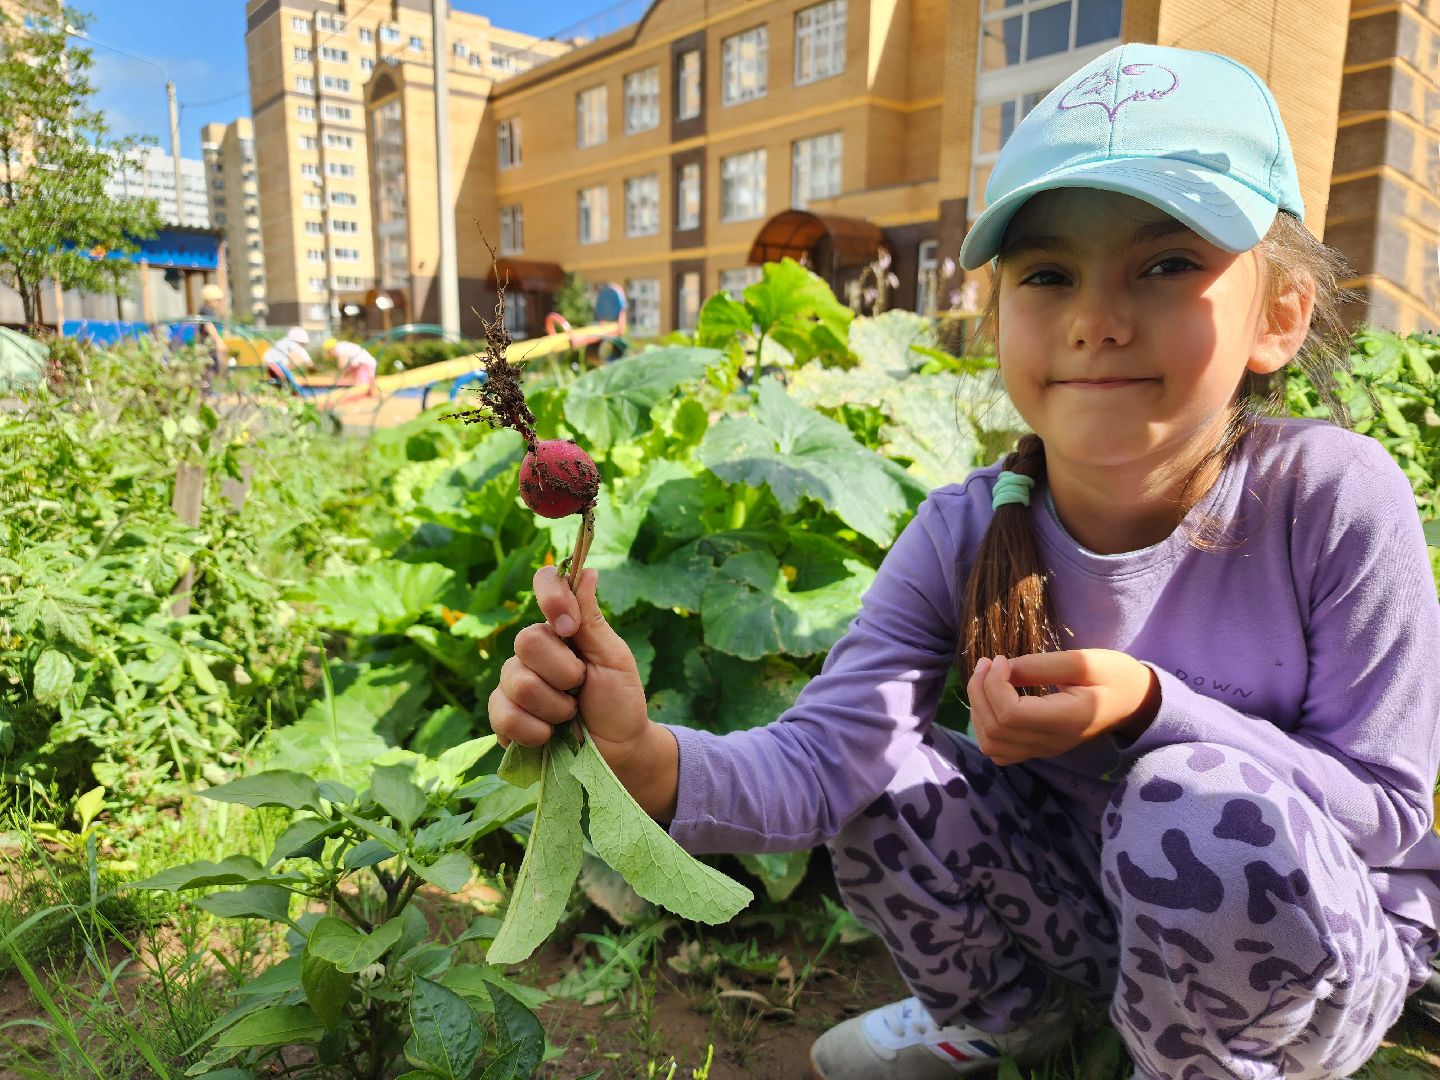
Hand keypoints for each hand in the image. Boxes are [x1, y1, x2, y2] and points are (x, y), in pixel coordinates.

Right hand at [489, 566, 652, 773]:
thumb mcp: (613, 658)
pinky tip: (549, 736)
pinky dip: (535, 730)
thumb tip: (586, 571)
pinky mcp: (502, 718)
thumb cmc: (619, 702)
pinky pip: (504, 715)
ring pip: (517, 681)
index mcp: (562, 628)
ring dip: (555, 706)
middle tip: (581, 688)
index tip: (570, 628)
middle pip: (527, 640)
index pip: (544, 585)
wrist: (618, 753)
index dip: (552, 599)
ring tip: (570, 716)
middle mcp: (533, 650)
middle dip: (563, 672)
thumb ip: (591, 619)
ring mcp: (513, 683)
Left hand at [966, 649, 1159, 766]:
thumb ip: (1041, 665)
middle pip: (995, 729)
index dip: (994, 685)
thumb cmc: (1114, 675)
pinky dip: (985, 726)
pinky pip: (999, 750)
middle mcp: (1053, 742)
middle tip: (988, 662)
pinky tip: (992, 700)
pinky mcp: (1038, 749)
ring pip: (991, 744)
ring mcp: (1044, 750)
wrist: (1133, 702)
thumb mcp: (1084, 661)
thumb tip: (1003, 668)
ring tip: (987, 677)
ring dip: (978, 708)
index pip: (1011, 715)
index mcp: (1067, 720)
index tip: (1001, 659)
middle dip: (980, 691)